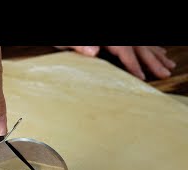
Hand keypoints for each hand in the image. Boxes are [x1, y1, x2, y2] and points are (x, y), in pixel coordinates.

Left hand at [55, 46, 175, 79]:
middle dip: (153, 60)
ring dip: (155, 54)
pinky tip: (158, 52)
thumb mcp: (65, 41)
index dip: (134, 63)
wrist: (60, 32)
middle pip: (138, 46)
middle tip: (166, 74)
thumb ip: (79, 46)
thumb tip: (94, 52)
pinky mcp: (112, 40)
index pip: (124, 49)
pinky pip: (138, 42)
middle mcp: (114, 35)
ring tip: (168, 65)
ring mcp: (115, 36)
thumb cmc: (59, 37)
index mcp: (105, 37)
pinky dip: (149, 47)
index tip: (142, 77)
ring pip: (142, 43)